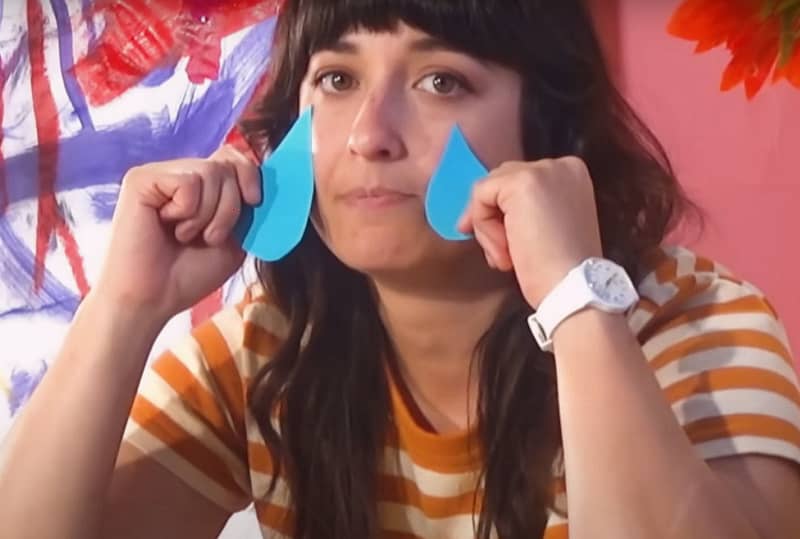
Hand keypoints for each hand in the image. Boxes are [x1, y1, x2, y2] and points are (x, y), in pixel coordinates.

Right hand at [92, 145, 261, 321]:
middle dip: (231, 207)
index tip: (254, 202)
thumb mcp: (235, 239)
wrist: (154, 300)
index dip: (250, 175)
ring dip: (209, 214)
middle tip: (209, 237)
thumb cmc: (190, 274)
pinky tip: (167, 226)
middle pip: (228, 164)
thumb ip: (249, 209)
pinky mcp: (141, 179)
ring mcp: (159, 173)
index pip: (234, 156)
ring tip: (185, 235)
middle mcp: (179, 173)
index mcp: (202, 186)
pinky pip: (188, 181)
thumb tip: (266, 182)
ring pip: (211, 171)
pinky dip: (187, 211)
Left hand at [457, 156, 601, 308]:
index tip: (499, 243)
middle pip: (502, 181)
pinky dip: (483, 226)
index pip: (520, 181)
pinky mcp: (522, 181)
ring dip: (488, 228)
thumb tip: (478, 209)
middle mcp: (561, 165)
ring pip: (489, 190)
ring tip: (506, 258)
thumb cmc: (560, 271)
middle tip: (499, 255)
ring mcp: (542, 170)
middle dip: (491, 218)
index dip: (502, 211)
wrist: (572, 288)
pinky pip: (481, 195)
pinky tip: (504, 251)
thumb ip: (525, 210)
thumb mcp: (546, 229)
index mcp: (572, 175)